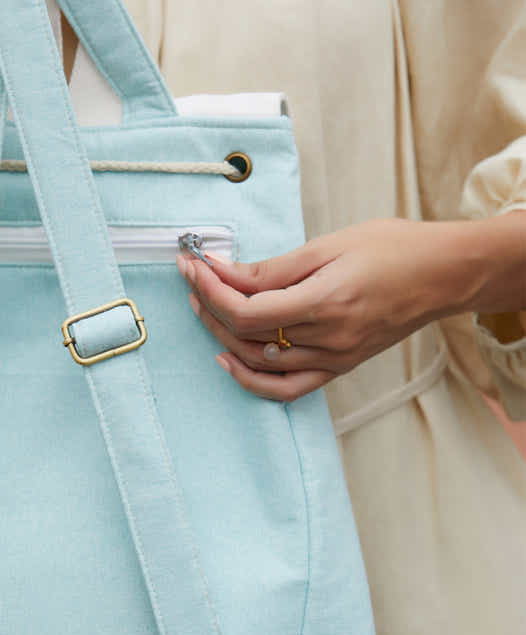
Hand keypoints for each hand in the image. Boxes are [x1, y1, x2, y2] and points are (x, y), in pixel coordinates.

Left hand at [176, 216, 525, 401]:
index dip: (212, 291)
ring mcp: (334, 359)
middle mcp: (328, 339)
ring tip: (204, 308)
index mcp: (325, 303)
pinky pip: (288, 388)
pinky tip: (230, 359)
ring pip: (261, 363)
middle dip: (210, 307)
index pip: (248, 311)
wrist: (442, 275)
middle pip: (249, 335)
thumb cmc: (392, 249)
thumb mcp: (328, 246)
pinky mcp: (339, 367)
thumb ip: (273, 268)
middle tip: (192, 280)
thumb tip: (225, 274)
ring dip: (224, 336)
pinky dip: (253, 379)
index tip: (193, 267)